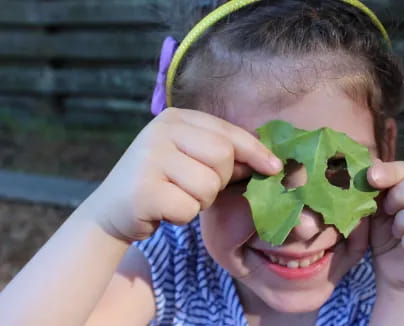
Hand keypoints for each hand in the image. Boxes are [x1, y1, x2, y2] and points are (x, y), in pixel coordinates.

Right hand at [83, 108, 281, 241]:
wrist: (112, 211)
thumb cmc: (161, 183)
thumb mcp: (190, 160)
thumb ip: (222, 155)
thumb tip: (268, 162)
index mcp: (175, 119)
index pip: (228, 132)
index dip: (256, 151)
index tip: (274, 167)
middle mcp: (160, 131)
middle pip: (223, 157)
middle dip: (220, 181)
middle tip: (197, 187)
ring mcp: (148, 158)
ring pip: (208, 185)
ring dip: (201, 201)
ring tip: (178, 196)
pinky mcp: (143, 189)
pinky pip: (189, 208)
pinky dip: (183, 216)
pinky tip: (164, 210)